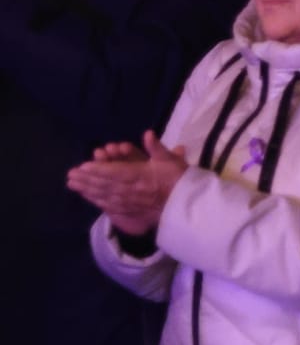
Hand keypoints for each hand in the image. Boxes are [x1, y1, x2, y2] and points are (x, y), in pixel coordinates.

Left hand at [66, 131, 189, 237]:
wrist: (184, 206)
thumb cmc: (178, 180)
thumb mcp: (171, 161)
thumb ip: (157, 148)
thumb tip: (147, 133)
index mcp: (140, 176)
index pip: (114, 172)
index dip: (98, 170)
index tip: (82, 167)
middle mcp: (130, 190)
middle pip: (104, 184)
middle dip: (86, 179)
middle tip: (71, 175)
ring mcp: (128, 202)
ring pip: (103, 195)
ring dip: (86, 190)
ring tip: (73, 184)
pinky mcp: (128, 211)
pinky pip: (108, 205)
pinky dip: (96, 200)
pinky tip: (88, 197)